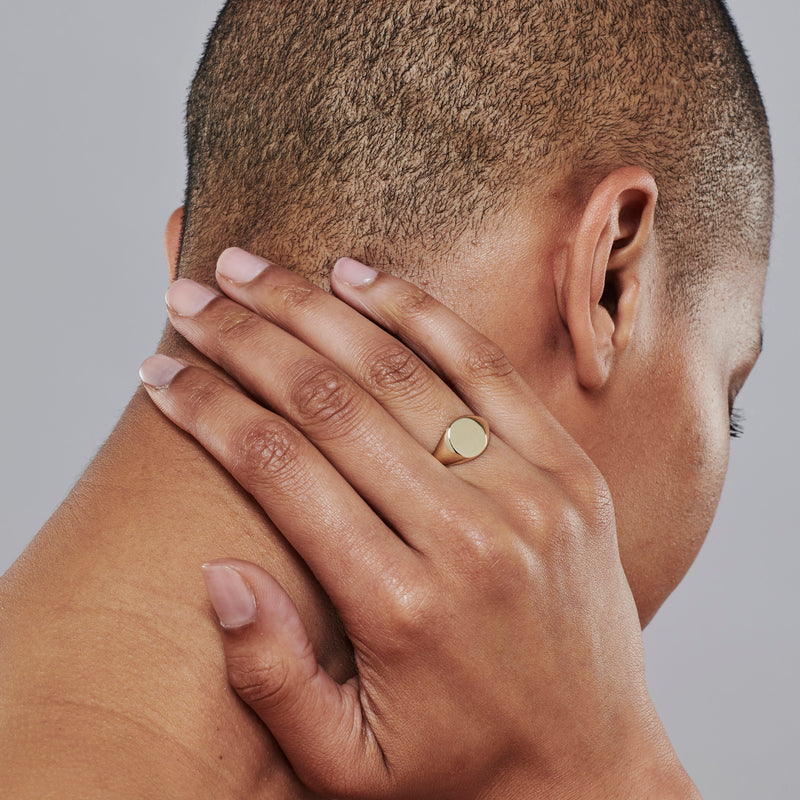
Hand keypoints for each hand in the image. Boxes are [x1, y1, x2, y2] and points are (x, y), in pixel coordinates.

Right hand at [140, 248, 697, 798]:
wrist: (595, 771)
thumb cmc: (465, 768)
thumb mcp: (348, 765)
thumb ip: (272, 674)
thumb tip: (216, 571)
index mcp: (399, 605)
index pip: (280, 469)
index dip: (209, 409)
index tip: (161, 371)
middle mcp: (467, 536)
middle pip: (331, 403)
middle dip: (248, 339)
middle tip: (191, 295)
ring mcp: (529, 494)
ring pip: (404, 370)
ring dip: (320, 308)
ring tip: (258, 269)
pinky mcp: (570, 474)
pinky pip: (486, 370)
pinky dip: (420, 314)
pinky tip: (364, 278)